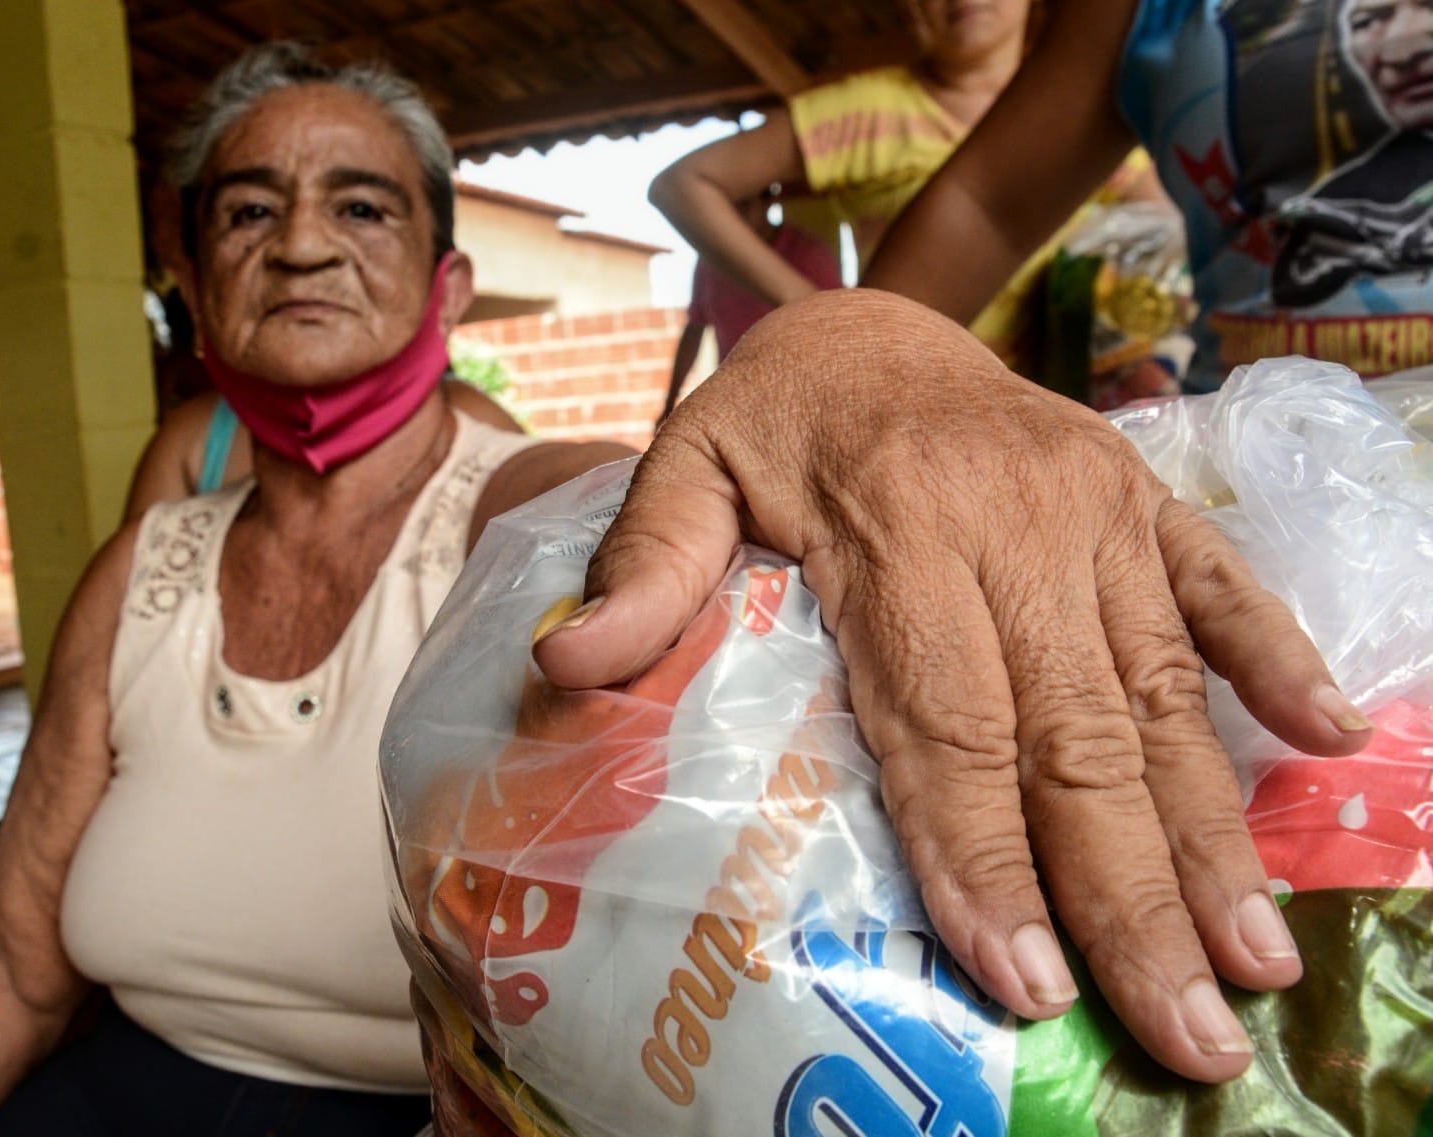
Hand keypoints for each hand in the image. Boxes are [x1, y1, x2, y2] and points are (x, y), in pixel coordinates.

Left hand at [534, 289, 1372, 1082]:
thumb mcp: (683, 471)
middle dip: (1126, 893)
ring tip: (1255, 956)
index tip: (1023, 975)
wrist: (869, 326)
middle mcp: (1015, 522)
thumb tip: (566, 665)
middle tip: (1183, 1028)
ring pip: (1160, 690)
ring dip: (1212, 829)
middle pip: (1075, 736)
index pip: (946, 718)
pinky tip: (1335, 739)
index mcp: (896, 526)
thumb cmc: (771, 425)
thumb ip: (640, 567)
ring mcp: (1097, 508)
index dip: (982, 854)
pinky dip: (1277, 656)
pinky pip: (1222, 582)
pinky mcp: (1144, 499)